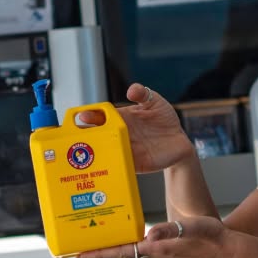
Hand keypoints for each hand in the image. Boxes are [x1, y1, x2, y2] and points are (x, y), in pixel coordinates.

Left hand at [74, 215, 230, 257]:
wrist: (226, 247)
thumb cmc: (211, 236)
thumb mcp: (191, 228)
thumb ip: (170, 231)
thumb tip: (148, 235)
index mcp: (156, 250)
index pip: (121, 253)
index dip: (98, 254)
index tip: (78, 257)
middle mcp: (154, 255)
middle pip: (118, 255)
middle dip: (97, 253)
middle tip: (74, 252)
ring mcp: (159, 255)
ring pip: (127, 254)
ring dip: (109, 251)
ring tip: (91, 245)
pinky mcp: (164, 251)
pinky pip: (137, 250)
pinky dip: (124, 246)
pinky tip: (121, 238)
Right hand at [77, 83, 194, 172]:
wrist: (180, 142)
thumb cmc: (165, 119)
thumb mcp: (155, 102)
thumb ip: (144, 94)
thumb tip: (131, 90)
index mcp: (120, 118)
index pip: (100, 116)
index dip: (91, 115)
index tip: (84, 116)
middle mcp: (119, 134)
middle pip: (98, 135)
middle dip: (86, 136)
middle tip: (78, 136)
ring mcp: (125, 150)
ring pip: (106, 152)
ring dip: (96, 153)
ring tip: (87, 154)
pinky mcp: (134, 164)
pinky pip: (120, 166)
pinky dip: (113, 167)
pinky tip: (106, 167)